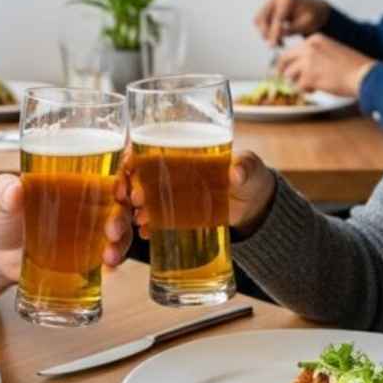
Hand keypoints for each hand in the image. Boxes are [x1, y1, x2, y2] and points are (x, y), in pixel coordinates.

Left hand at [0, 173, 133, 283]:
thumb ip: (4, 190)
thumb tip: (13, 190)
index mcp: (72, 177)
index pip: (109, 165)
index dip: (125, 170)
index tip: (123, 181)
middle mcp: (88, 199)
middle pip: (121, 198)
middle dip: (124, 211)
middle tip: (112, 227)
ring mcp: (90, 228)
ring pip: (121, 228)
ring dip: (122, 239)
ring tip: (109, 253)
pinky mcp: (87, 253)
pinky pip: (110, 254)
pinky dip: (114, 260)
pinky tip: (107, 268)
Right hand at [116, 147, 277, 234]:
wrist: (253, 201)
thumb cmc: (248, 172)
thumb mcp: (248, 166)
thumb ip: (244, 166)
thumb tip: (236, 172)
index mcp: (180, 150)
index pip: (145, 149)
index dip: (131, 158)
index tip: (129, 168)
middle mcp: (168, 171)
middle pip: (137, 176)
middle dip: (130, 187)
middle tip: (136, 200)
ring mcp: (169, 194)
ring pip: (142, 200)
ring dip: (136, 209)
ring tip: (141, 220)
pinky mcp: (175, 215)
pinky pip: (154, 219)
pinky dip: (148, 227)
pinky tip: (147, 233)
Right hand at [253, 0, 329, 45]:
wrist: (314, 9)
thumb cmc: (313, 16)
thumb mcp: (307, 24)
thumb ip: (293, 29)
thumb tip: (278, 35)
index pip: (277, 18)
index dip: (273, 33)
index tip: (272, 46)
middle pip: (263, 18)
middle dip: (267, 34)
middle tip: (278, 46)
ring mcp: (270, 2)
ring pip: (258, 21)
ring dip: (266, 33)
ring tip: (281, 42)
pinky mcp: (267, 8)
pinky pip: (260, 22)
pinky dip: (266, 31)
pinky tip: (278, 38)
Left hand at [275, 34, 374, 97]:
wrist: (363, 75)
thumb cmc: (352, 66)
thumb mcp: (331, 50)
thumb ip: (314, 54)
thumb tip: (298, 65)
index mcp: (314, 39)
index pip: (292, 49)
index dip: (288, 61)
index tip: (283, 68)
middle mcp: (308, 48)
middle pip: (284, 59)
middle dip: (283, 70)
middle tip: (283, 78)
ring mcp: (307, 62)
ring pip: (289, 75)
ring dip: (297, 82)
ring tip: (311, 85)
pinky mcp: (309, 77)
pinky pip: (299, 87)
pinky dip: (306, 90)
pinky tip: (317, 89)